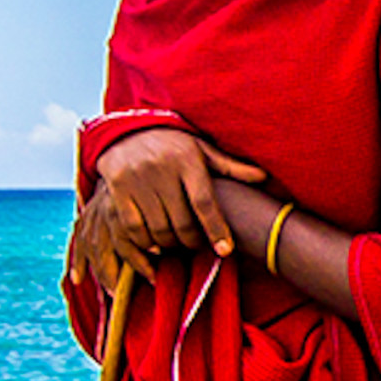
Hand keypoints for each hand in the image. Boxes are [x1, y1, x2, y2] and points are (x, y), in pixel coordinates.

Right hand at [70, 128, 264, 286]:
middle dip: (192, 241)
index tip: (225, 250)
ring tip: (176, 244)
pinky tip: (154, 244)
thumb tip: (263, 178)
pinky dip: (145, 242)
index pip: (205, 202)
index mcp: (186, 159)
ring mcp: (137, 180)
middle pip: (182, 222)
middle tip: (196, 245)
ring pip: (158, 229)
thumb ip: (229, 167)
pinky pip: (133, 227)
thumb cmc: (172, 145)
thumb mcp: (201, 150)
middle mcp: (161, 169)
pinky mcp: (117, 188)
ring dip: (170, 245)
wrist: (126, 131)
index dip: (216, 229)